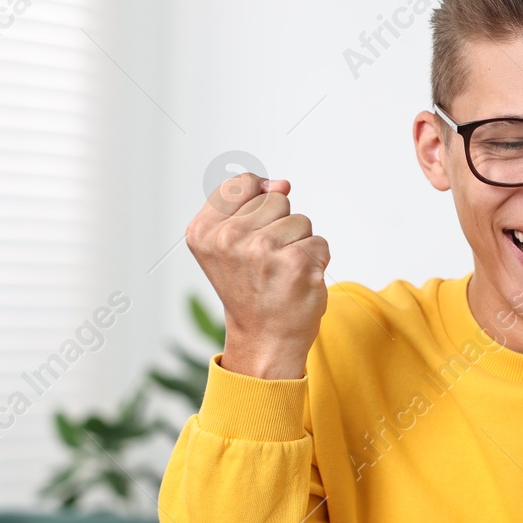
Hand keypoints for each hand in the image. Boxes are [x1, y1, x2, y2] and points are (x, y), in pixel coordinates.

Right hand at [185, 173, 329, 379]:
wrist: (264, 339)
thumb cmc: (250, 289)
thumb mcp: (228, 243)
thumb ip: (248, 204)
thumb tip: (283, 183)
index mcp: (203, 231)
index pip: (243, 184)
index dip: (257, 202)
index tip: (252, 234)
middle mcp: (228, 239)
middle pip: (275, 199)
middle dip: (279, 226)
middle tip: (266, 263)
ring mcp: (262, 250)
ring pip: (300, 220)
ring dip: (298, 244)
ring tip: (280, 272)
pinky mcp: (296, 263)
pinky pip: (319, 242)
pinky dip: (316, 261)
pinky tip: (297, 283)